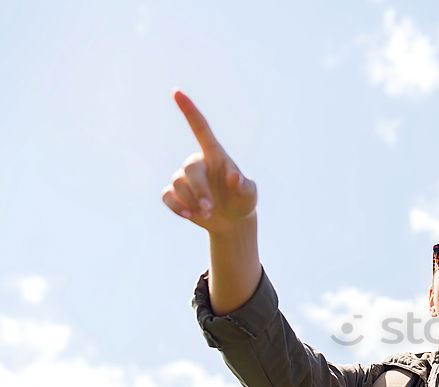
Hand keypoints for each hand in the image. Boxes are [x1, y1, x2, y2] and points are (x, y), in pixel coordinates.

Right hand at [161, 90, 257, 233]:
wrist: (233, 221)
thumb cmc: (243, 201)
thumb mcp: (250, 194)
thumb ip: (245, 186)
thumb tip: (234, 177)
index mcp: (215, 155)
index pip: (200, 129)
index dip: (189, 111)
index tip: (177, 92)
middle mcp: (198, 163)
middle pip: (189, 169)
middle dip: (198, 190)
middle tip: (210, 207)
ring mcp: (184, 179)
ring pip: (177, 184)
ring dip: (190, 201)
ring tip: (206, 213)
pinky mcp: (175, 194)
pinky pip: (167, 196)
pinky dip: (177, 207)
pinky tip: (189, 215)